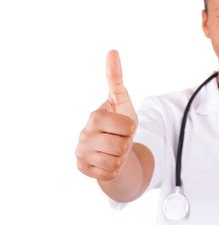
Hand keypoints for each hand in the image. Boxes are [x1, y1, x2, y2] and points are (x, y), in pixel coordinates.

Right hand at [76, 50, 137, 180]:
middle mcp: (83, 135)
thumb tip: (112, 51)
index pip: (127, 126)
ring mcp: (81, 153)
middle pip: (122, 145)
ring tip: (115, 150)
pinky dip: (115, 169)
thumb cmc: (119, 124)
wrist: (113, 150)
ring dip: (121, 157)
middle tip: (120, 140)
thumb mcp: (122, 102)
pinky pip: (109, 173)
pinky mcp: (83, 169)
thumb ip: (116, 79)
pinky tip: (108, 161)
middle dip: (127, 144)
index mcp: (95, 117)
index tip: (124, 126)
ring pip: (116, 161)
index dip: (131, 128)